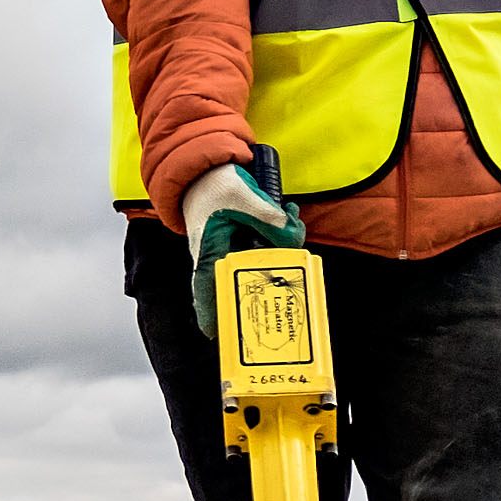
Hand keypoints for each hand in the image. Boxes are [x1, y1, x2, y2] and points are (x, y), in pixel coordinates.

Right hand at [181, 158, 307, 331]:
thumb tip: (293, 238)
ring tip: (293, 224)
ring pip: (260, 264)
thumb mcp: (242, 196)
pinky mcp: (243, 241)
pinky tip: (291, 221)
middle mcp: (219, 256)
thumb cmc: (213, 183)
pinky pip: (266, 249)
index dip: (212, 314)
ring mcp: (232, 250)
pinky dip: (281, 239)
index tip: (217, 333)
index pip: (207, 289)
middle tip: (293, 262)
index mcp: (209, 251)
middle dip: (272, 275)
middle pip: (246, 280)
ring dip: (282, 250)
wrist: (208, 168)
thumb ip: (269, 217)